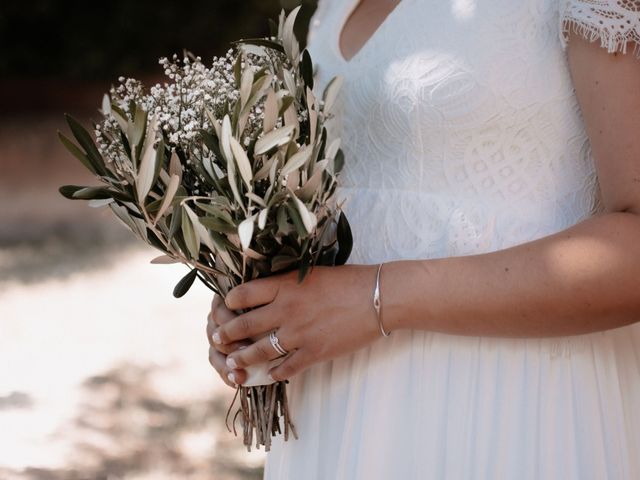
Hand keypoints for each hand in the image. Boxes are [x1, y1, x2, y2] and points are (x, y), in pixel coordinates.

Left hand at [210, 264, 384, 381]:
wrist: (378, 298)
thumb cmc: (348, 280)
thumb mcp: (311, 272)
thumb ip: (287, 282)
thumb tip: (266, 289)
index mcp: (284, 285)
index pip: (243, 294)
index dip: (229, 302)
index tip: (226, 307)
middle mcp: (285, 309)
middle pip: (244, 324)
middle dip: (226, 334)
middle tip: (217, 339)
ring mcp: (299, 333)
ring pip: (259, 350)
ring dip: (243, 358)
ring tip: (234, 362)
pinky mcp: (314, 352)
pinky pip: (286, 367)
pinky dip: (274, 373)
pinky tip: (270, 374)